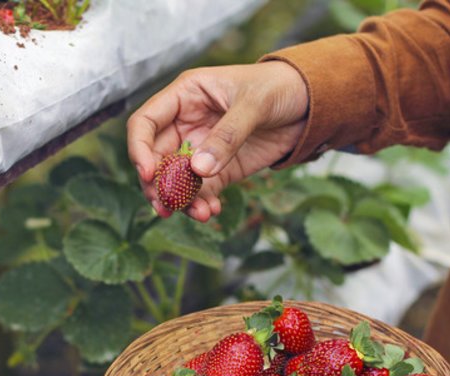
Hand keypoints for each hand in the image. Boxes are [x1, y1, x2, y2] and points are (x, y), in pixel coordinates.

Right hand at [127, 61, 308, 221]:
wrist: (309, 104)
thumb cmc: (278, 88)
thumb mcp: (254, 105)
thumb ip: (226, 136)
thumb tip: (197, 170)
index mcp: (184, 97)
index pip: (145, 123)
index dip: (139, 149)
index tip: (148, 174)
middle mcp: (185, 124)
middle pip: (154, 158)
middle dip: (157, 185)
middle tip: (167, 206)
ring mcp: (200, 149)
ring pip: (175, 180)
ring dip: (180, 201)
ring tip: (198, 214)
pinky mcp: (218, 170)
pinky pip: (200, 192)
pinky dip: (201, 204)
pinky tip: (212, 211)